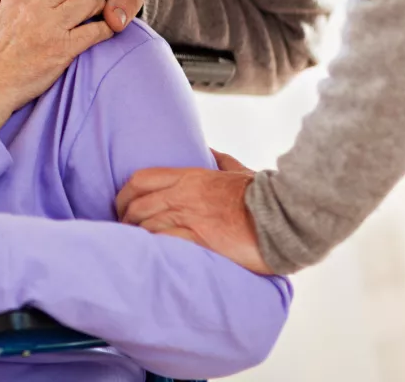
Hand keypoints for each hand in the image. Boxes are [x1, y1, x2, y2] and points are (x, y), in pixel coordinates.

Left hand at [116, 149, 273, 274]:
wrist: (284, 216)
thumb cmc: (262, 195)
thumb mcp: (238, 169)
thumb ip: (220, 159)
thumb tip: (208, 149)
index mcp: (190, 176)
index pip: (142, 179)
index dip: (124, 192)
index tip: (120, 204)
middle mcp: (184, 194)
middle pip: (138, 203)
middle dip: (124, 216)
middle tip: (122, 228)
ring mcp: (191, 217)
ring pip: (147, 224)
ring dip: (136, 235)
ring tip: (132, 244)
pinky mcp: (201, 240)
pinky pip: (165, 242)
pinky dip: (153, 247)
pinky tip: (149, 253)